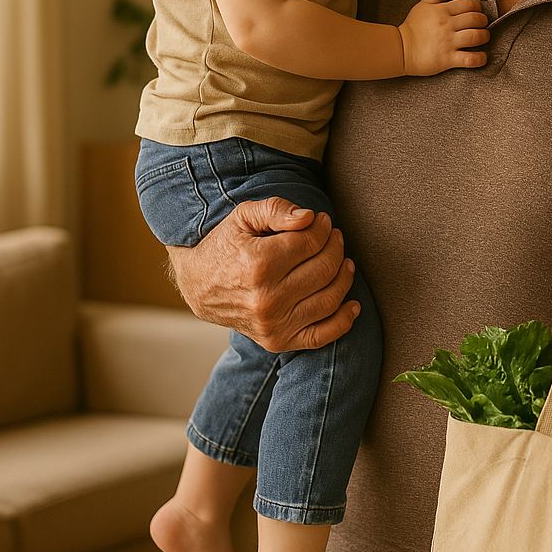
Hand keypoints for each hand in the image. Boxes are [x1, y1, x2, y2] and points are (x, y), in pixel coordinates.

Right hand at [167, 197, 358, 351]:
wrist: (199, 286)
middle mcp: (267, 299)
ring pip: (329, 298)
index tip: (322, 221)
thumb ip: (276, 209)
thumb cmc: (225, 246)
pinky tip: (353, 304)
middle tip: (334, 237)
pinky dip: (343, 321)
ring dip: (344, 276)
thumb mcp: (243, 217)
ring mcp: (273, 324)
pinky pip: (322, 335)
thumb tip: (309, 217)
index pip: (311, 242)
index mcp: (259, 264)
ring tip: (343, 261)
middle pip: (324, 268)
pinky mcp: (277, 342)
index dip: (323, 228)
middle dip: (335, 247)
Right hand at [397, 0, 488, 74]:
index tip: (477, 12)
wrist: (400, 49)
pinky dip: (480, 58)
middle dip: (483, 21)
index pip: (469, 4)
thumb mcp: (423, 4)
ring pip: (476, 37)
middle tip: (481, 24)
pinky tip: (481, 56)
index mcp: (441, 10)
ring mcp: (448, 43)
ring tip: (482, 37)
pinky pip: (470, 59)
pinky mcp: (447, 59)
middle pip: (475, 19)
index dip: (477, 6)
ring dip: (484, 36)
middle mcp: (446, 25)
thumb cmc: (412, 27)